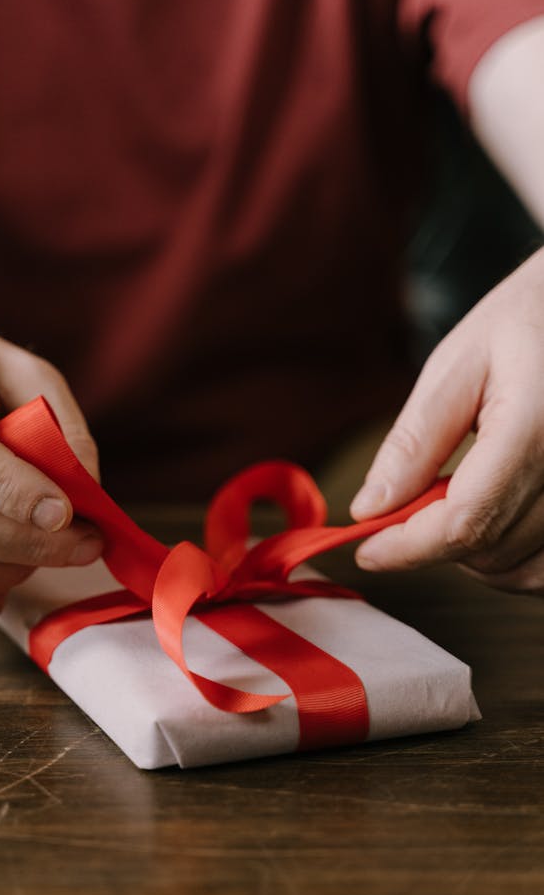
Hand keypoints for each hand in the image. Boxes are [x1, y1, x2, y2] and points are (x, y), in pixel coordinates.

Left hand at [350, 247, 543, 595]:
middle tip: (405, 503)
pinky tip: (489, 517)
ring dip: (471, 554)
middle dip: (432, 541)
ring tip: (452, 497)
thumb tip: (369, 507)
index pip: (466, 519)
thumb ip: (414, 442)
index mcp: (536, 427)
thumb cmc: (525, 323)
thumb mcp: (456, 365)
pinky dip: (510, 559)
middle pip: (489, 550)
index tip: (367, 549)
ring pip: (519, 571)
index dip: (408, 546)